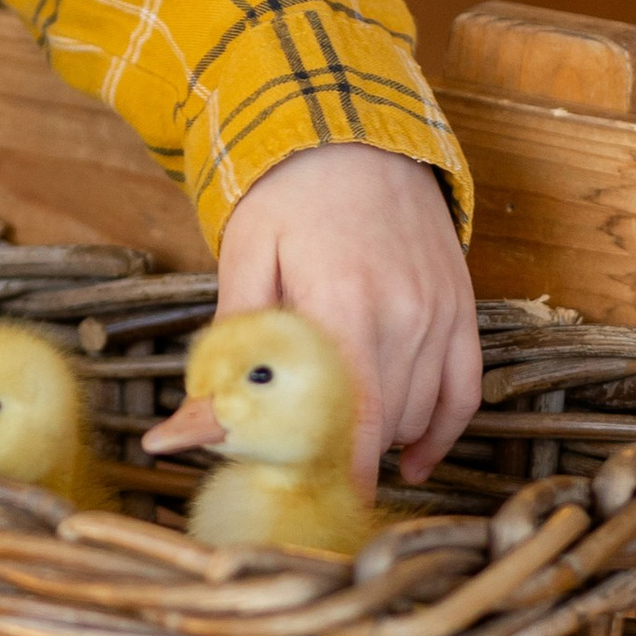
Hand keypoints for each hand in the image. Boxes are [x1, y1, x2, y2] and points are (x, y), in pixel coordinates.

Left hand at [166, 146, 481, 494]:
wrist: (351, 129)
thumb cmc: (284, 194)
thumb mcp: (242, 263)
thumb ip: (223, 361)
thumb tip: (171, 439)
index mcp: (343, 304)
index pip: (345, 424)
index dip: (325, 477)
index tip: (299, 506)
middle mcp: (404, 315)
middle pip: (381, 428)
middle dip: (343, 463)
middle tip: (303, 479)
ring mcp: (440, 314)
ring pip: (419, 416)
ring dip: (380, 444)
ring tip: (336, 445)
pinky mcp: (461, 309)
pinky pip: (463, 395)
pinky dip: (439, 433)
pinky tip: (407, 458)